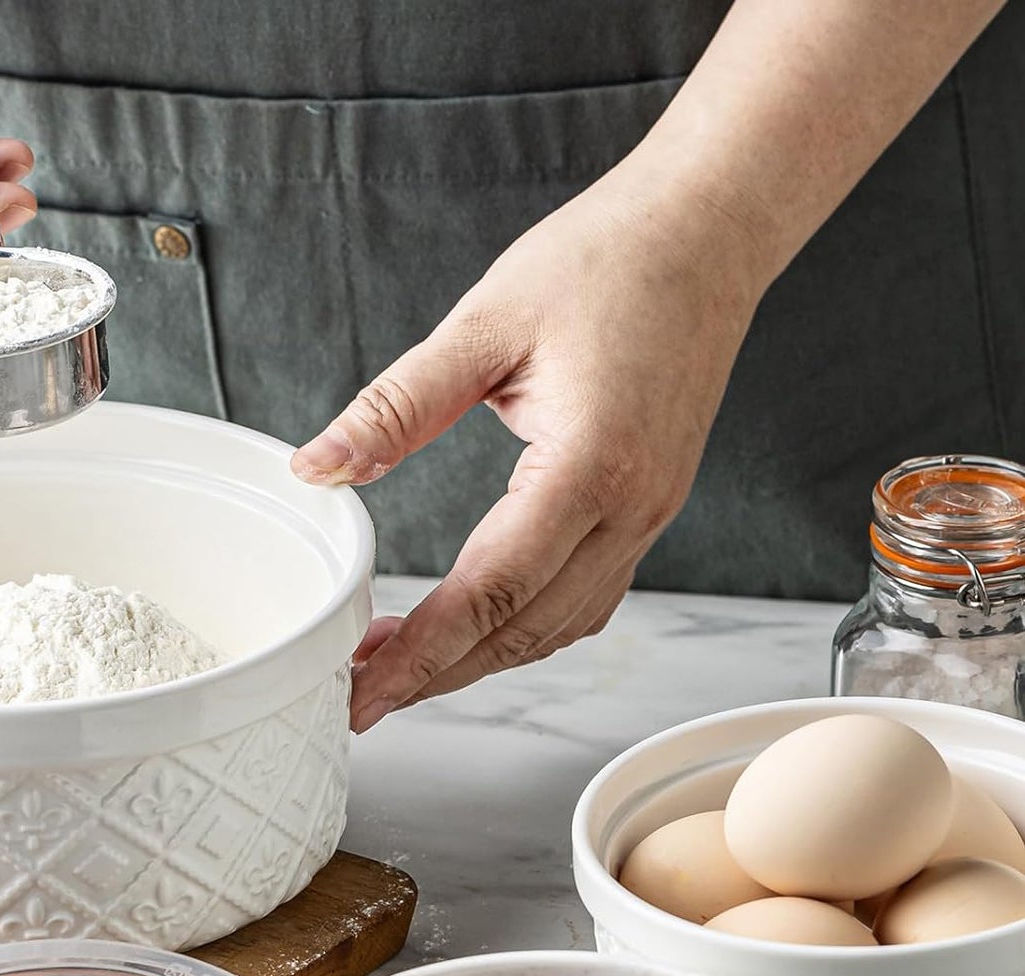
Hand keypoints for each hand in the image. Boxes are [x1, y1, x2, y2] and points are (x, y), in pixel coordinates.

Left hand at [291, 170, 764, 731]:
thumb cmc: (607, 262)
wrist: (707, 231)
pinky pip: (585, 599)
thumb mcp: (484, 325)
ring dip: (480, 658)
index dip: (419, 654)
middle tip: (364, 694)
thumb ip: (395, 408)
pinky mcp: (650, 509)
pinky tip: (478, 623)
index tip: (361, 689)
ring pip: (556, 627)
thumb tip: (317, 467)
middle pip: (522, 631)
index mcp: (588, 466)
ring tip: (405, 661)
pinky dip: (525, 628)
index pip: (488, 592)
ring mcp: (649, 516)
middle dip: (438, 674)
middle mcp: (630, 509)